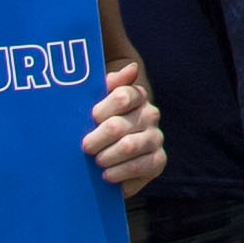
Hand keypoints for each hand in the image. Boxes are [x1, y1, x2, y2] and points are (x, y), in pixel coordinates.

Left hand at [83, 57, 165, 194]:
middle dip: (96, 139)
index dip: (100, 111)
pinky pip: (138, 166)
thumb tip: (132, 68)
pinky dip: (118, 172)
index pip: (122, 96)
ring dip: (106, 156)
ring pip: (128, 146)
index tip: (90, 120)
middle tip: (85, 147)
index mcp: (136, 95)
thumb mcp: (96, 103)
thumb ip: (109, 84)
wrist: (106, 159)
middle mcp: (151, 114)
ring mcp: (156, 138)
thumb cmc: (96, 126)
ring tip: (96, 161)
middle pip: (117, 126)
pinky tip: (106, 175)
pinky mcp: (158, 161)